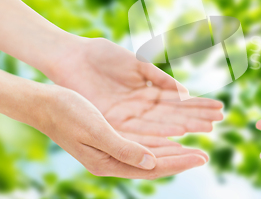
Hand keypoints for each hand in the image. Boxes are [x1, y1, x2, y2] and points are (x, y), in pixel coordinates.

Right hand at [37, 84, 207, 178]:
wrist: (44, 104)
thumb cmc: (67, 114)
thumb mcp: (96, 130)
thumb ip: (123, 148)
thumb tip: (152, 162)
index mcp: (109, 161)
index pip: (152, 166)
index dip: (178, 161)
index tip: (201, 157)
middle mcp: (113, 159)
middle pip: (155, 162)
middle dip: (181, 159)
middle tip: (205, 156)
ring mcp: (112, 149)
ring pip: (151, 153)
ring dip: (173, 150)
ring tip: (194, 149)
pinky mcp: (112, 137)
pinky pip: (142, 143)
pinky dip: (159, 141)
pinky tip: (170, 139)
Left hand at [47, 37, 222, 137]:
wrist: (73, 56)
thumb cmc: (103, 55)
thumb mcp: (138, 64)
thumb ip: (160, 79)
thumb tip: (185, 91)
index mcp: (148, 92)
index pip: (179, 102)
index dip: (198, 105)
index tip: (219, 108)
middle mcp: (141, 107)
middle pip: (174, 114)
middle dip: (197, 117)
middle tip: (220, 120)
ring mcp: (129, 115)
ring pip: (162, 122)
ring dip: (186, 124)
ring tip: (207, 126)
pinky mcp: (113, 120)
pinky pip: (141, 127)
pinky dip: (161, 128)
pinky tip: (180, 130)